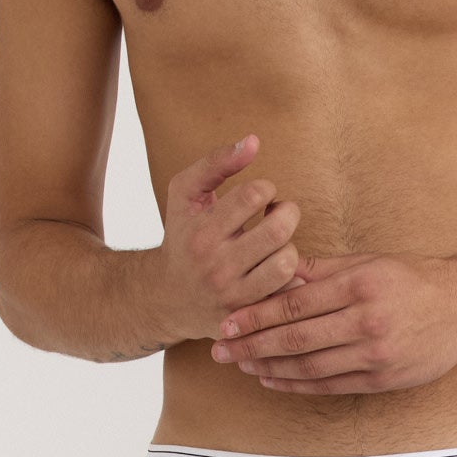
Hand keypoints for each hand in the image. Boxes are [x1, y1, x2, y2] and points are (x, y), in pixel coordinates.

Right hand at [155, 134, 305, 341]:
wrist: (165, 297)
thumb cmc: (182, 235)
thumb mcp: (185, 193)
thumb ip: (216, 162)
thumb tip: (254, 140)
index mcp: (201, 231)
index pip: (254, 195)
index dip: (266, 188)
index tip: (260, 196)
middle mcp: (216, 266)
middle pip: (278, 229)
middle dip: (287, 213)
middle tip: (279, 214)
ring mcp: (233, 295)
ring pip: (287, 262)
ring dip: (290, 246)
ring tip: (277, 242)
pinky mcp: (248, 316)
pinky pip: (287, 293)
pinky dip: (291, 277)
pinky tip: (276, 268)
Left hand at [207, 252, 456, 394]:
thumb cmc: (414, 278)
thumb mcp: (369, 262)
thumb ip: (322, 271)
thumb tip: (277, 271)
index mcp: (360, 285)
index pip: (295, 304)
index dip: (256, 316)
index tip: (228, 322)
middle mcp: (368, 321)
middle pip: (296, 339)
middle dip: (252, 345)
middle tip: (221, 350)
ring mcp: (376, 354)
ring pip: (310, 367)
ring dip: (269, 368)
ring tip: (242, 365)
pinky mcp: (383, 379)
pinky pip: (331, 385)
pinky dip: (297, 384)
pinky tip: (274, 379)